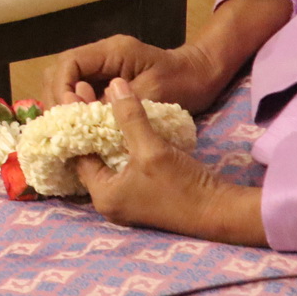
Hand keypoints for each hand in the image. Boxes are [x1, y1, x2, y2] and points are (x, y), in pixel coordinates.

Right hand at [44, 35, 229, 113]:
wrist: (203, 74)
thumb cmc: (183, 81)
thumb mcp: (154, 93)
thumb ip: (120, 101)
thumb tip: (86, 110)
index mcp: (111, 51)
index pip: (69, 63)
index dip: (62, 87)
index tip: (68, 112)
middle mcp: (101, 55)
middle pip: (60, 70)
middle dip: (56, 96)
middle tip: (63, 124)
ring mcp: (103, 67)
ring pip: (67, 81)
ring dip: (64, 103)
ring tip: (69, 127)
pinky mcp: (107, 81)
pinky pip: (82, 91)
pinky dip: (76, 108)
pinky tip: (81, 126)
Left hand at [74, 79, 266, 244]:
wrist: (222, 212)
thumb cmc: (183, 185)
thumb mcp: (152, 149)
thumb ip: (129, 117)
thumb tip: (113, 84)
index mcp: (103, 195)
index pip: (78, 153)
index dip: (75, 123)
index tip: (74, 95)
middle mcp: (110, 201)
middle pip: (91, 155)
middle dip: (88, 125)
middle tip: (87, 93)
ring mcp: (128, 199)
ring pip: (108, 159)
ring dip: (106, 133)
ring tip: (103, 101)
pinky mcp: (144, 194)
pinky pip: (124, 165)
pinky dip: (122, 144)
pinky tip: (124, 123)